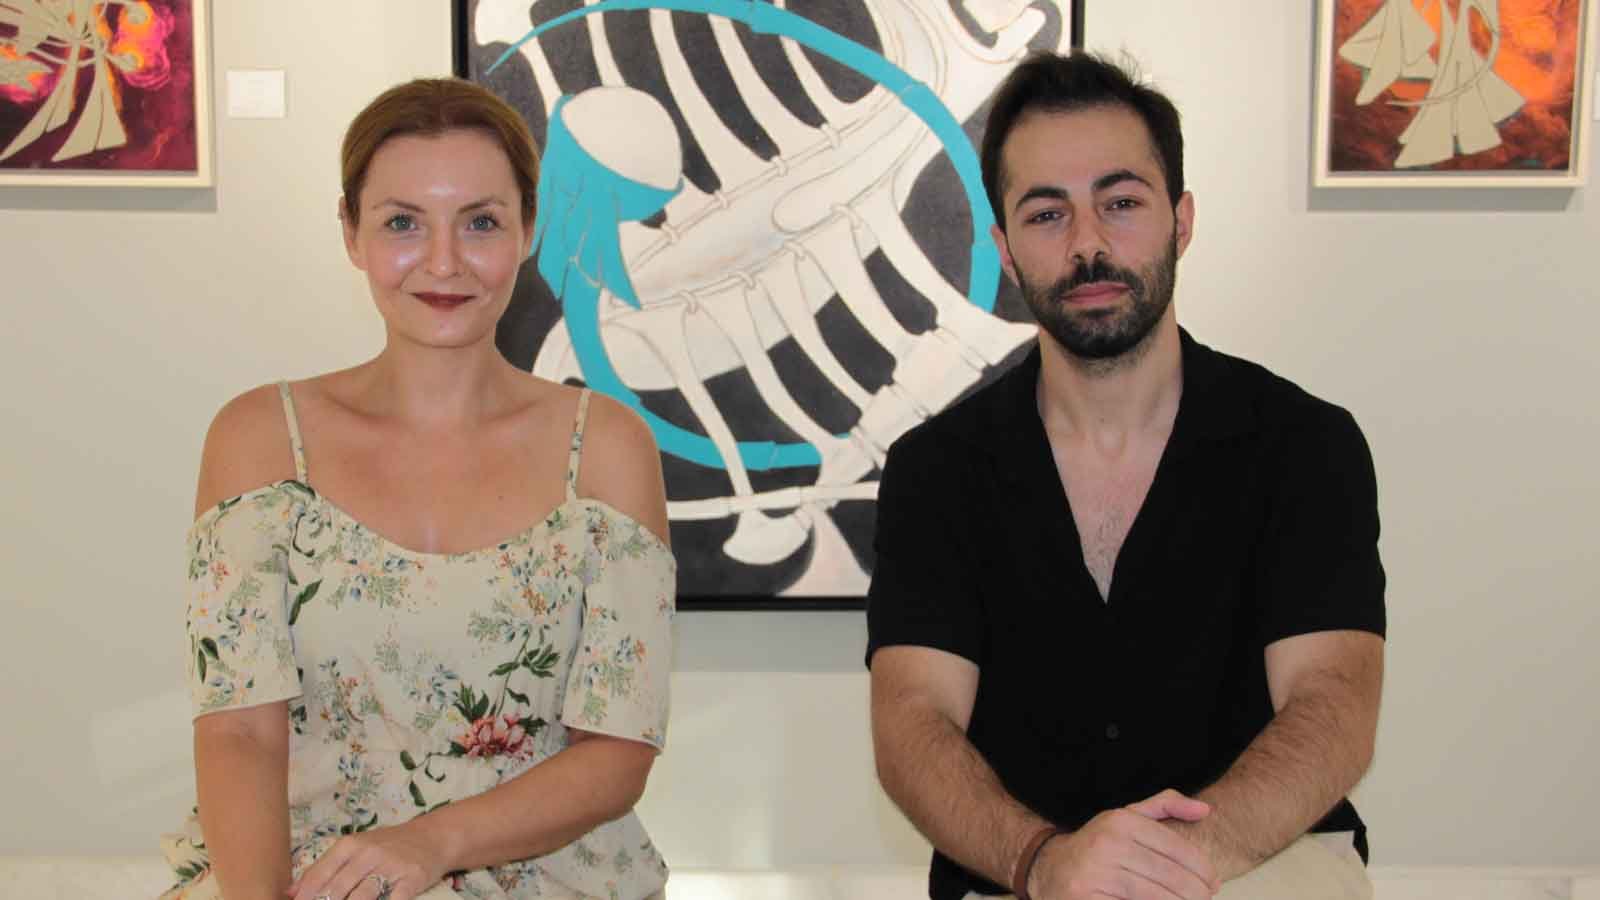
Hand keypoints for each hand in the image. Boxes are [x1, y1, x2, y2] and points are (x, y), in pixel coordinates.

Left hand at [287, 822, 447, 899]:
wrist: (433, 837)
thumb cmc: (389, 845)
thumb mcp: (356, 848)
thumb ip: (325, 868)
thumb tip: (291, 892)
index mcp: (350, 845)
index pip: (319, 875)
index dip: (306, 896)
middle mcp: (369, 853)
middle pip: (337, 889)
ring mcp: (391, 866)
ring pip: (361, 897)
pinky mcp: (411, 879)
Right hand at [1028, 789, 1218, 899]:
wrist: (1048, 869)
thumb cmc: (1098, 845)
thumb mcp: (1126, 817)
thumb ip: (1165, 805)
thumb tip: (1205, 809)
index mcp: (1121, 822)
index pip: (1178, 849)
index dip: (1203, 869)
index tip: (1213, 882)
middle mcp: (1107, 845)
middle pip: (1171, 877)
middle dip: (1196, 893)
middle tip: (1204, 897)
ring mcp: (1096, 875)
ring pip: (1158, 897)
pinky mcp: (1087, 899)